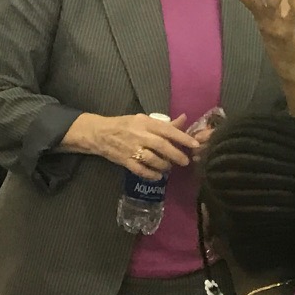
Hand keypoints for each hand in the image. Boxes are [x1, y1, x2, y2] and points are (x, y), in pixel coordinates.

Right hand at [64, 112, 199, 180]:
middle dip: (176, 155)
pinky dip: (151, 174)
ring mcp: (131, 149)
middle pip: (161, 146)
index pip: (167, 130)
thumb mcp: (144, 120)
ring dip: (164, 165)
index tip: (194, 144)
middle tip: (185, 161)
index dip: (182, 137)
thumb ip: (165, 124)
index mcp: (145, 123)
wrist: (99, 133)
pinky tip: (158, 176)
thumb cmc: (125, 125)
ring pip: (152, 160)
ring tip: (169, 167)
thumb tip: (185, 119)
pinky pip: (141, 170)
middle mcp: (139, 135)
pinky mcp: (125, 161)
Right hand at [230, 0, 294, 77]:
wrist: (288, 66)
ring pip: (272, 7)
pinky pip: (293, 16)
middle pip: (254, 1)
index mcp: (259, 17)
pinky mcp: (286, 34)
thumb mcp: (276, 20)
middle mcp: (263, 21)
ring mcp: (273, 28)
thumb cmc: (281, 41)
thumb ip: (280, 4)